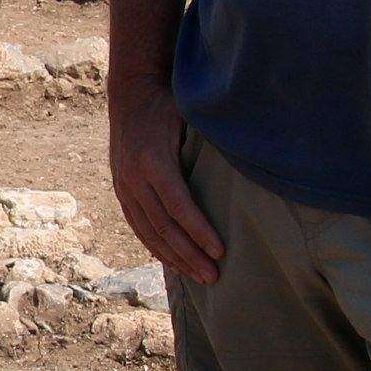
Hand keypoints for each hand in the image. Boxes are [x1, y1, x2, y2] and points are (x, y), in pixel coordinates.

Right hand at [108, 82, 220, 288]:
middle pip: (164, 227)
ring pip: (149, 232)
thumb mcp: (189, 115)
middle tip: (214, 276)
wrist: (130, 93)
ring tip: (199, 277)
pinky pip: (138, 227)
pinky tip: (174, 263)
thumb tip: (248, 160)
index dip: (199, 231)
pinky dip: (156, 248)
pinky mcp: (121, 192)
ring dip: (175, 258)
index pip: (178, 205)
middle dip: (190, 254)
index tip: (220, 251)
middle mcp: (133, 178)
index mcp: (153, 161)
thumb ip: (209, 142)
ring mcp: (123, 187)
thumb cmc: (169, 103)